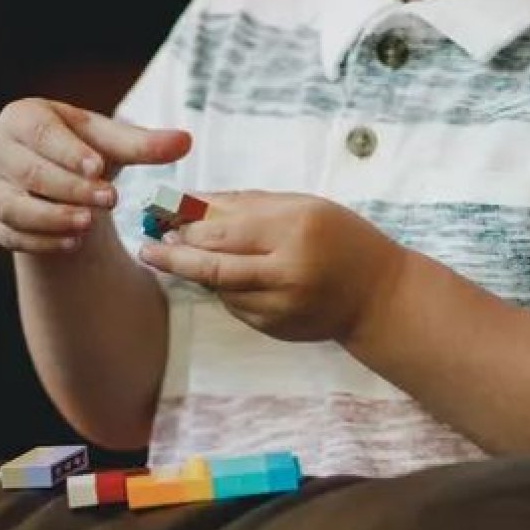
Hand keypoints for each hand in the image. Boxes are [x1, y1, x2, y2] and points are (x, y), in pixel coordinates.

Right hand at [0, 98, 190, 252]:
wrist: (57, 182)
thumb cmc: (84, 151)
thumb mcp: (113, 144)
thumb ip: (145, 144)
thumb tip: (186, 141)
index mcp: (22, 117)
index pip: (41, 133)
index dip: (69, 151)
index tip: (99, 167)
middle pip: (29, 171)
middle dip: (70, 187)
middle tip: (108, 199)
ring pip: (14, 206)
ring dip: (52, 217)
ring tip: (87, 224)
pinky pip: (11, 234)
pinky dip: (42, 241)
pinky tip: (72, 243)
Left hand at [137, 192, 406, 342]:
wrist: (378, 296)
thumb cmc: (340, 239)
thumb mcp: (302, 207)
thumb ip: (246, 204)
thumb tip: (190, 201)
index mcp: (296, 229)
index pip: (224, 229)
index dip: (187, 225)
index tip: (161, 217)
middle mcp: (288, 270)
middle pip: (212, 266)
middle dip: (175, 256)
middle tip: (151, 248)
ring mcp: (281, 305)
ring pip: (219, 289)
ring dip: (196, 273)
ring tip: (177, 257)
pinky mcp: (276, 328)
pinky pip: (235, 306)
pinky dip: (222, 290)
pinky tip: (223, 276)